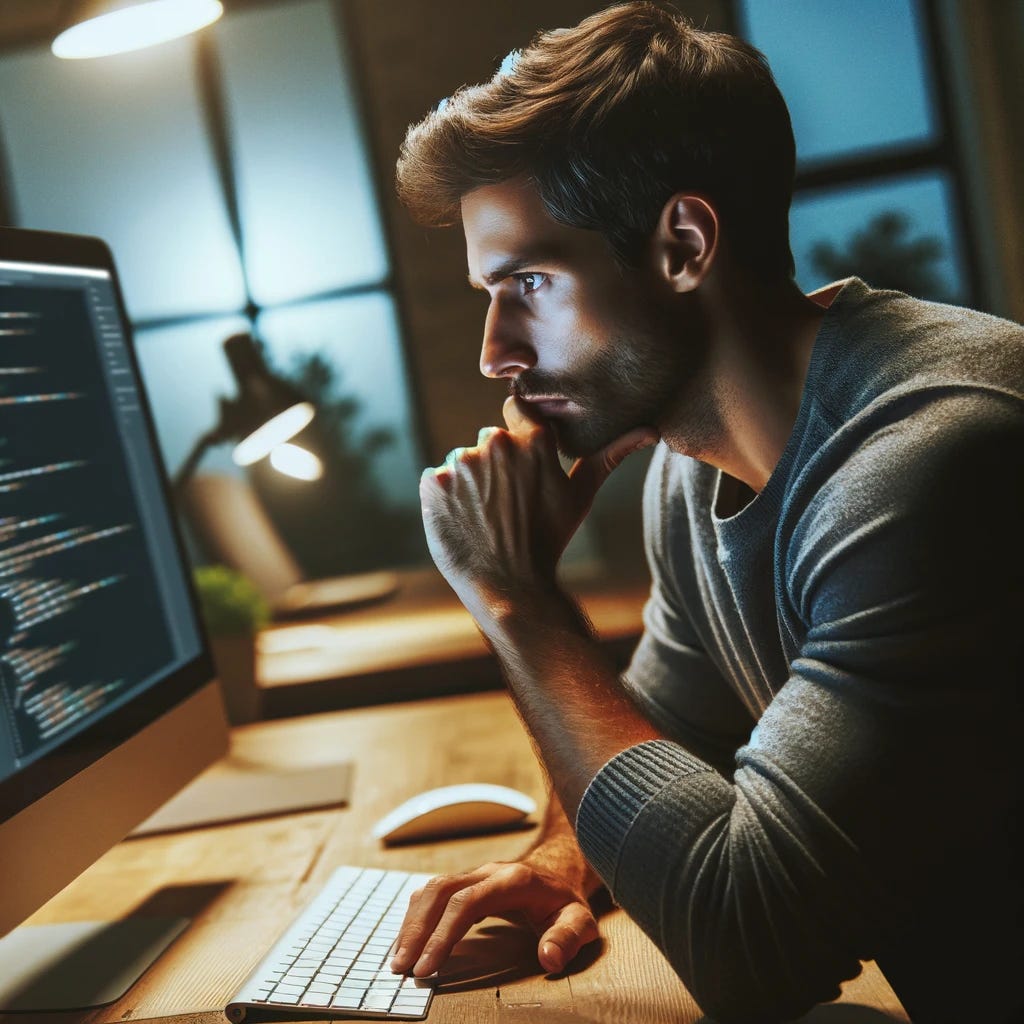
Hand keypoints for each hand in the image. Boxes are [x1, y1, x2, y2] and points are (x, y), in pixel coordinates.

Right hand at [389, 850, 599, 978]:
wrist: (560, 870)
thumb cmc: (566, 902)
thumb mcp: (580, 921)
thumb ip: (568, 938)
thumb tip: (549, 958)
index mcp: (513, 880)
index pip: (467, 902)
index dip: (443, 933)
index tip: (426, 967)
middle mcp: (488, 872)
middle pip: (441, 891)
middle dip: (417, 929)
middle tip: (401, 968)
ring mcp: (475, 873)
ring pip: (432, 888)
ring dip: (411, 922)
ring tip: (399, 959)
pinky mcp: (466, 881)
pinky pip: (433, 892)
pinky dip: (416, 915)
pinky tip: (408, 940)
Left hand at [420, 396, 655, 606]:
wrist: (509, 586)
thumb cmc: (548, 540)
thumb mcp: (580, 496)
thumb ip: (608, 455)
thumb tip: (650, 429)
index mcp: (533, 442)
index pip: (516, 410)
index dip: (517, 433)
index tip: (519, 461)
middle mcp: (496, 445)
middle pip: (489, 441)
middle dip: (495, 465)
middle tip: (506, 503)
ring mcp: (463, 463)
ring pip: (463, 462)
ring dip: (469, 483)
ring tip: (485, 516)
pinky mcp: (435, 483)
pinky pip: (437, 480)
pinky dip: (444, 498)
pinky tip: (462, 520)